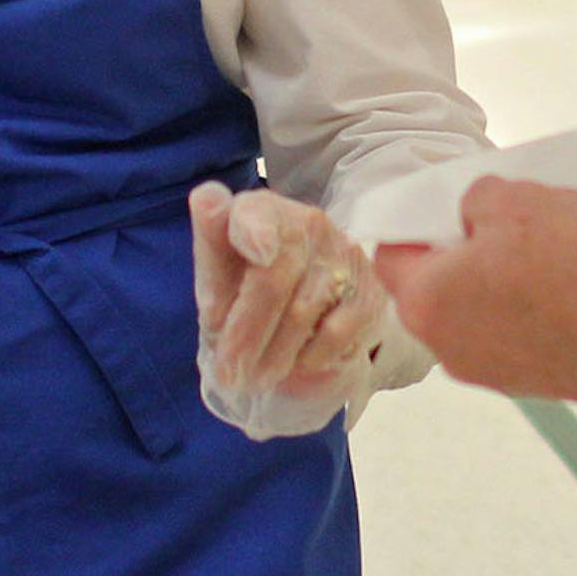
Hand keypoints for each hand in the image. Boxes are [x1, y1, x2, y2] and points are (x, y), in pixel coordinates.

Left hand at [191, 182, 384, 403]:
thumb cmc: (245, 285)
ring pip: (303, 311)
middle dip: (247, 333)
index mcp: (262, 208)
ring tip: (255, 377)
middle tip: (230, 375)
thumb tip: (206, 198)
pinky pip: (338, 331)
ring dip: (275, 354)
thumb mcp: (217, 270)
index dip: (257, 231)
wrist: (292, 313)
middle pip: (274, 278)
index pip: (256, 216)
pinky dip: (311, 355)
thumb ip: (210, 240)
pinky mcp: (370, 289)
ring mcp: (344, 252)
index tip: (258, 253)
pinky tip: (296, 361)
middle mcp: (308, 221)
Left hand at [373, 177, 576, 402]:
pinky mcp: (530, 381)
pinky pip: (512, 330)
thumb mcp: (517, 199)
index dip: (414, 221)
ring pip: (476, 308)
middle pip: (435, 283)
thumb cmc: (575, 269)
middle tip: (500, 219)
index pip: (391, 255)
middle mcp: (446, 347)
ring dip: (496, 276)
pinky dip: (526, 305)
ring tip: (539, 246)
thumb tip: (473, 211)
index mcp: (425, 303)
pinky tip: (561, 280)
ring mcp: (488, 371)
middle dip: (462, 247)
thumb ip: (475, 198)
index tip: (444, 203)